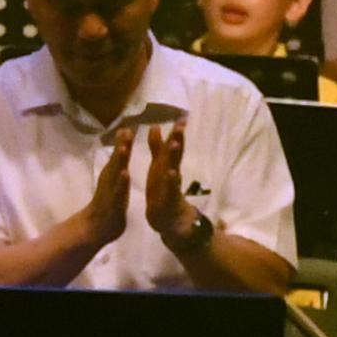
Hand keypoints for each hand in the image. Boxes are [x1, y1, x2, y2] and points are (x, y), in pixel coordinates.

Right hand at [78, 122, 137, 247]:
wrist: (95, 228)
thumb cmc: (107, 203)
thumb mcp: (113, 180)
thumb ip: (117, 162)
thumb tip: (121, 143)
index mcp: (112, 174)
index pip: (120, 154)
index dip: (125, 140)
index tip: (131, 124)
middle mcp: (110, 180)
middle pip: (117, 160)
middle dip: (123, 145)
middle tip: (128, 129)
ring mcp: (110, 191)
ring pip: (116, 173)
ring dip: (120, 160)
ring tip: (125, 147)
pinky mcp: (114, 204)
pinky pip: (118, 192)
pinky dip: (121, 183)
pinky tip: (125, 174)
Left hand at [140, 120, 197, 247]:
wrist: (169, 220)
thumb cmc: (163, 190)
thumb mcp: (158, 166)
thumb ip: (157, 147)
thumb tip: (154, 125)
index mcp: (166, 165)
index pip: (172, 146)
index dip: (175, 132)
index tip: (181, 116)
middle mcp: (171, 174)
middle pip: (175, 155)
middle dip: (177, 139)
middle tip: (181, 124)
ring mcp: (171, 187)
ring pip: (173, 169)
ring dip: (173, 157)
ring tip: (174, 143)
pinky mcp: (168, 201)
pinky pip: (169, 190)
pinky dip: (170, 182)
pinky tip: (171, 173)